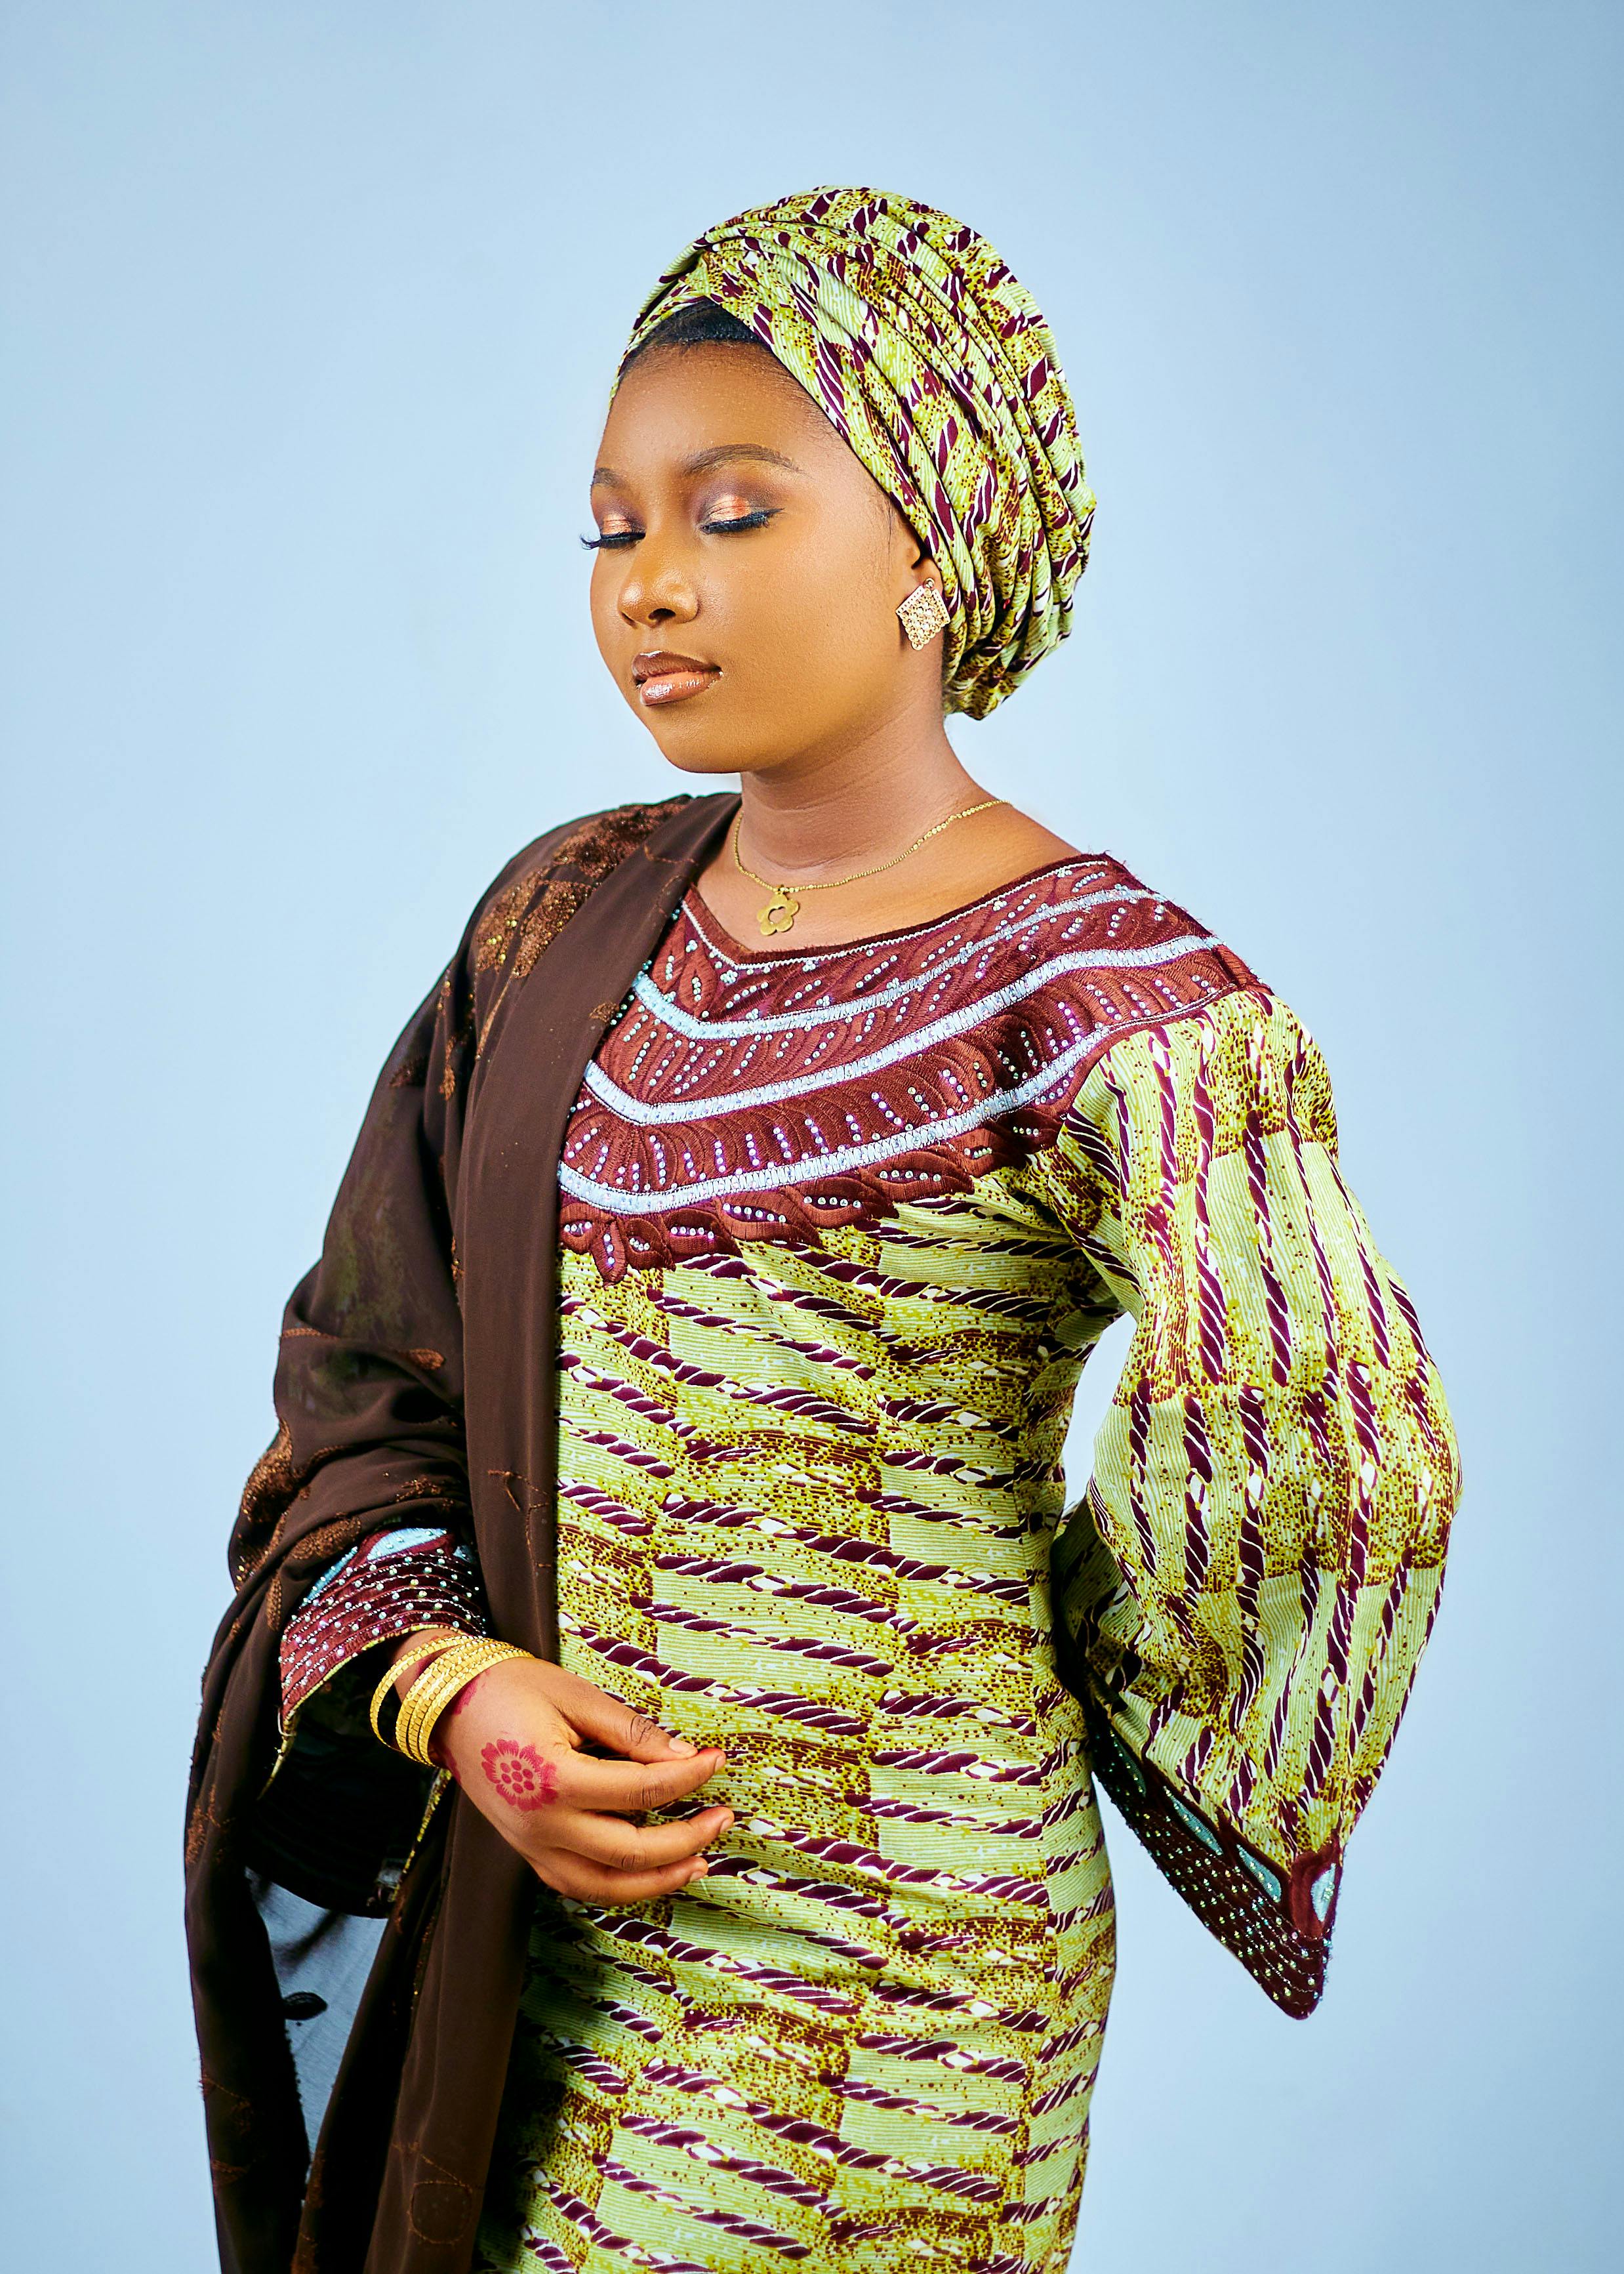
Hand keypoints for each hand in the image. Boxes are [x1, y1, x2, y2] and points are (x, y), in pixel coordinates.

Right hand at [390, 1630, 731, 1902]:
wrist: (449, 1705)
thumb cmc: (510, 1689)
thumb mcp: (576, 1697)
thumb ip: (631, 1733)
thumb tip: (684, 1756)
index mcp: (555, 1782)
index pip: (642, 1792)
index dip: (688, 1777)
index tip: (715, 1760)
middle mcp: (542, 1826)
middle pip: (632, 1851)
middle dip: (687, 1838)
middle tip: (722, 1817)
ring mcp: (530, 1846)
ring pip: (606, 1886)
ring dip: (658, 1879)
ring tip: (699, 1861)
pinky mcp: (526, 1852)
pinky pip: (578, 1885)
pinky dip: (618, 1886)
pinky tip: (648, 1872)